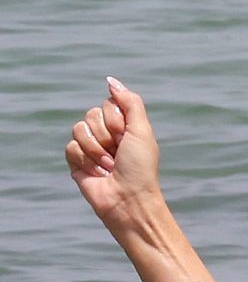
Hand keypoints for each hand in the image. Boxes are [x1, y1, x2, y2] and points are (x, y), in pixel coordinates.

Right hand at [66, 78, 161, 231]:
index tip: (125, 138)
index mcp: (123, 126)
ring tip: (108, 167)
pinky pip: (70, 147)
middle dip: (105, 136)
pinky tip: (96, 174)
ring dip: (95, 150)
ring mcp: (90, 149)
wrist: (128, 200)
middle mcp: (106, 135)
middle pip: (90, 114)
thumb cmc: (140, 169)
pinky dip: (84, 161)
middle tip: (117, 155)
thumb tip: (110, 81)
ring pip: (78, 129)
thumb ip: (130, 102)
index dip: (115, 121)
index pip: (107, 105)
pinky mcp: (77, 163)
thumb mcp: (142, 130)